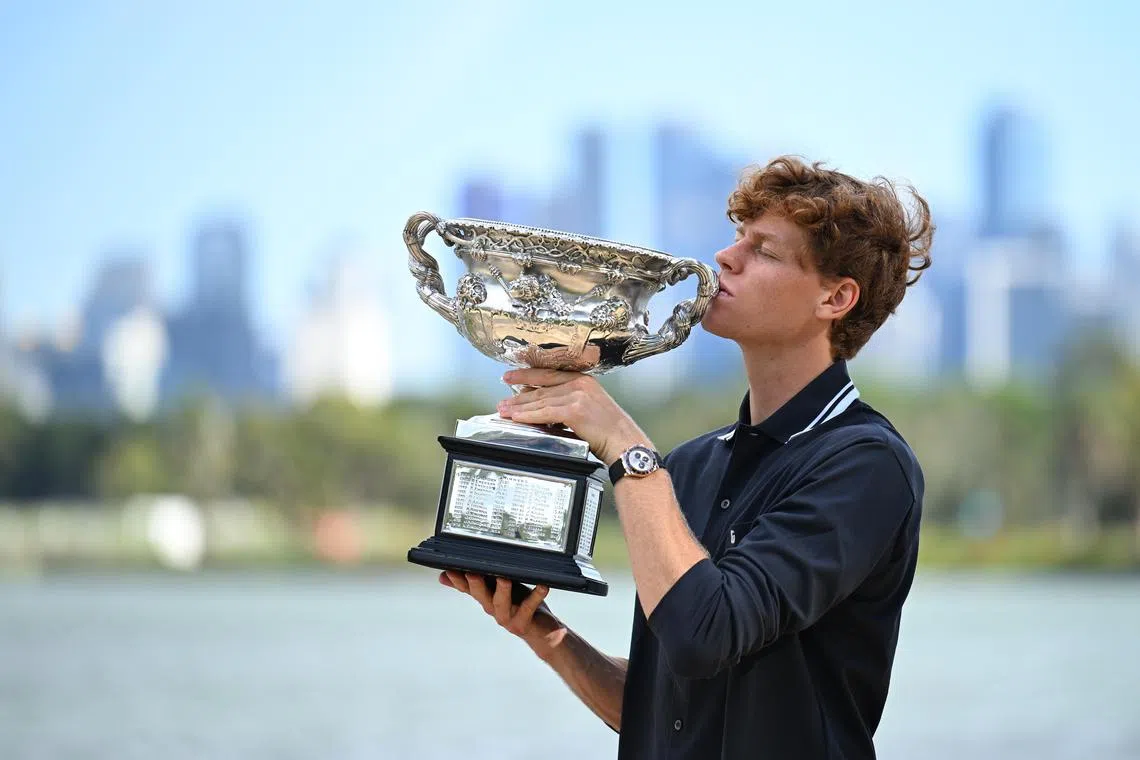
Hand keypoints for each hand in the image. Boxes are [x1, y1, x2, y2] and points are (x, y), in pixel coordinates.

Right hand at [439, 571, 567, 659]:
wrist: (542, 633)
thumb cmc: (519, 606)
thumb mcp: (496, 590)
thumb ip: (477, 582)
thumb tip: (444, 575)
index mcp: (486, 598)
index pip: (467, 588)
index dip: (458, 581)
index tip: (450, 570)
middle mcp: (493, 609)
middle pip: (480, 596)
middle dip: (475, 584)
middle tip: (472, 572)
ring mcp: (508, 617)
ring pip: (501, 604)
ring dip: (502, 591)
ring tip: (504, 579)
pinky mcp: (524, 623)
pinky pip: (529, 607)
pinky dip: (536, 596)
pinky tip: (543, 586)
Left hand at [497, 368, 650, 464]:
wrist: (625, 442)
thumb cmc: (611, 431)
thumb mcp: (591, 407)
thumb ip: (570, 402)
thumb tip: (545, 405)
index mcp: (584, 380)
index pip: (549, 374)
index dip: (527, 375)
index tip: (510, 377)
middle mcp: (580, 383)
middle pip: (541, 387)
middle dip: (518, 394)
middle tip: (502, 400)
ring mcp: (577, 395)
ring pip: (540, 400)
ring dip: (519, 407)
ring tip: (504, 411)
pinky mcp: (574, 410)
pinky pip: (544, 413)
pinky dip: (528, 415)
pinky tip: (517, 418)